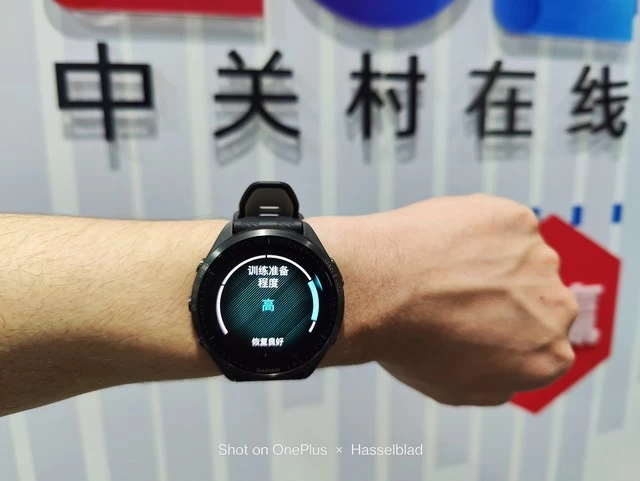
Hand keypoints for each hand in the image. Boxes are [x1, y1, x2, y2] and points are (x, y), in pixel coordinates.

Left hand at [314, 194, 577, 405]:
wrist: (376, 289)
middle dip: (506, 296)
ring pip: (520, 258)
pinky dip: (478, 229)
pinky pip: (501, 225)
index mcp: (549, 355)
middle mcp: (556, 307)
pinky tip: (444, 243)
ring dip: (492, 260)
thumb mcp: (457, 390)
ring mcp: (538, 257)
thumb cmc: (408, 341)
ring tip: (443, 268)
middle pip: (538, 297)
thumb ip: (501, 380)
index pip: (542, 343)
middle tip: (457, 293)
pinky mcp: (515, 219)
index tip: (476, 322)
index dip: (504, 332)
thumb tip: (510, 365)